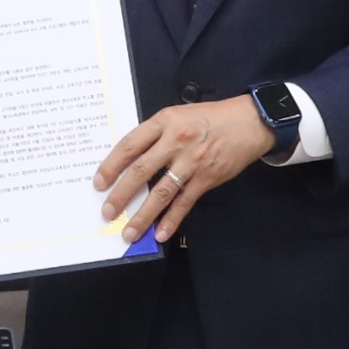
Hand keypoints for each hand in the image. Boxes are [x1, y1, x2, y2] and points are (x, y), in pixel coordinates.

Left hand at [95, 97, 274, 245]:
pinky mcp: (207, 178)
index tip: (99, 183)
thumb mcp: (178, 115)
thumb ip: (156, 134)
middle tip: (107, 212)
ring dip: (143, 215)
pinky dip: (172, 220)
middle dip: (121, 194)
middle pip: (141, 170)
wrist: (249, 122)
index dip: (112, 165)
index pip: (130, 145)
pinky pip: (185, 202)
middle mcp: (176, 141)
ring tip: (129, 232)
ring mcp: (192, 161)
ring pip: (162, 192)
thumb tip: (131, 160)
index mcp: (164, 121)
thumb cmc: (210, 117)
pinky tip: (160, 233)